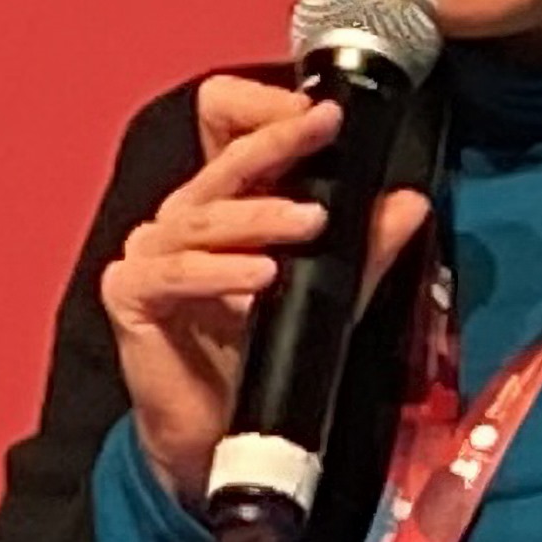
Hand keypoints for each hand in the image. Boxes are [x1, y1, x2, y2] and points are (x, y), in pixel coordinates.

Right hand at [99, 74, 428, 504]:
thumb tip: (410, 202)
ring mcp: (153, 252)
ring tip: (310, 222)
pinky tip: (261, 275)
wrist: (223, 435)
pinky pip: (170, 272)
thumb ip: (367, 246)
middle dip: (277, 140)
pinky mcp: (132, 295)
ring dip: (259, 215)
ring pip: (203, 216)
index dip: (263, 106)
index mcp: (229, 198)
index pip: (226, 121)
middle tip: (322, 127)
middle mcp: (186, 215)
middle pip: (221, 160)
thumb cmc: (267, 350)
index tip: (321, 111)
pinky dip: (217, 271)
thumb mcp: (331, 289)